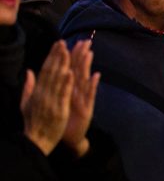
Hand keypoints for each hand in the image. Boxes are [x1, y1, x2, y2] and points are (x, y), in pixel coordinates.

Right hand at [21, 40, 73, 155]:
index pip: (44, 70)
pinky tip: (71, 73)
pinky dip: (67, 84)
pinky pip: (63, 95)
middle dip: (58, 56)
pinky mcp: (59, 110)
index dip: (51, 56)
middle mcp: (43, 94)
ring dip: (63, 65)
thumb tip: (29, 71)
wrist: (36, 141)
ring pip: (57, 80)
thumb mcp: (26, 103)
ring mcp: (51, 102)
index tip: (57, 45)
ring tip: (69, 52)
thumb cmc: (33, 122)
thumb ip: (28, 86)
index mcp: (36, 91)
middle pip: (51, 72)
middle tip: (64, 42)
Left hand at [61, 40, 98, 157]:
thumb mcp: (57, 100)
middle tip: (84, 41)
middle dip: (81, 55)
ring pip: (85, 80)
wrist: (69, 139)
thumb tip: (49, 71)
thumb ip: (55, 87)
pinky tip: (96, 76)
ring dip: (87, 66)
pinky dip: (93, 86)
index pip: (69, 69)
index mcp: (68, 89)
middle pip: (79, 70)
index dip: (70, 55)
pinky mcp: (87, 109)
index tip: (71, 42)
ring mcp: (83, 100)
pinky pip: (90, 96)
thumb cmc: (62, 120)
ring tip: (90, 53)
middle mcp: (77, 92)